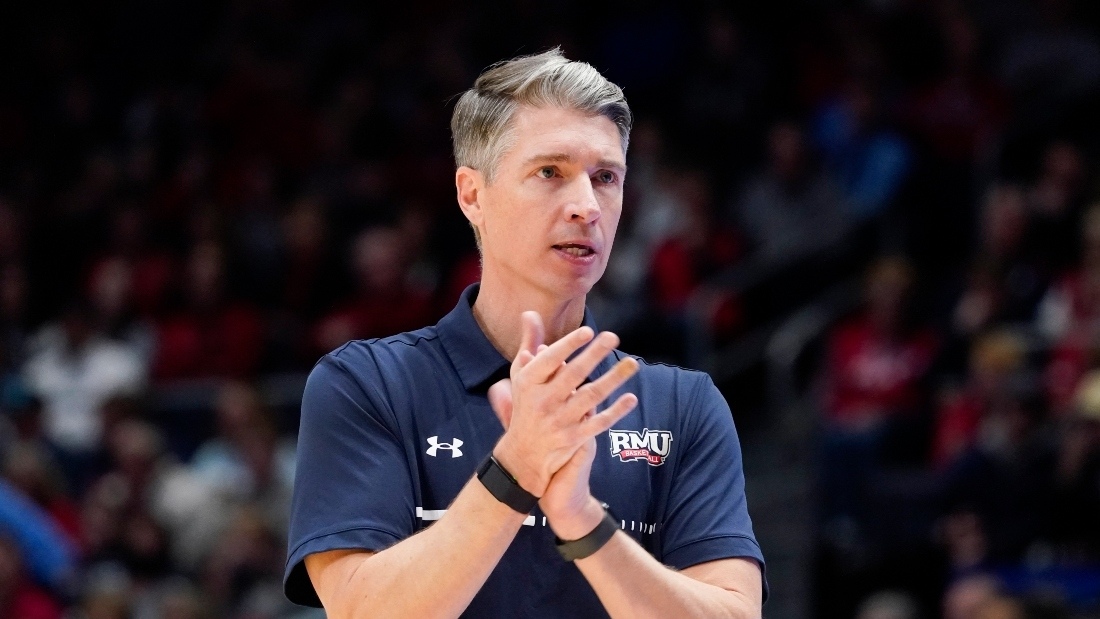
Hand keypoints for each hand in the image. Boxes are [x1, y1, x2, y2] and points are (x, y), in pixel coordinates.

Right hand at [489, 311, 638, 497]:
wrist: (523, 454)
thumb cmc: (526, 404)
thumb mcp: (521, 375)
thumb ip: (529, 343)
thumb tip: (530, 312)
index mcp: (529, 383)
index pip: (550, 360)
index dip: (569, 345)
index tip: (588, 331)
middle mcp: (543, 401)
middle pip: (573, 375)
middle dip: (594, 355)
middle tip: (613, 337)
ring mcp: (559, 421)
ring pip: (590, 396)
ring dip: (613, 379)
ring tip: (633, 364)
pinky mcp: (574, 438)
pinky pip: (598, 422)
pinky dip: (615, 411)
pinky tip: (631, 398)